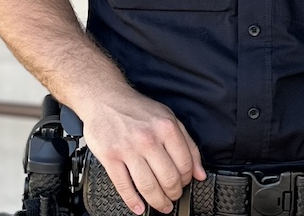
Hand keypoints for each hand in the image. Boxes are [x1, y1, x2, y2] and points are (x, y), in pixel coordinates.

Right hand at [78, 88, 206, 214]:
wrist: (104, 97)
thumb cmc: (135, 109)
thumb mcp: (168, 118)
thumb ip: (188, 144)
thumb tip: (199, 173)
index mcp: (165, 128)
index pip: (184, 165)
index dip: (186, 180)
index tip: (183, 184)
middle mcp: (147, 138)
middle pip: (168, 179)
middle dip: (173, 194)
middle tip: (172, 197)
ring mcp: (127, 148)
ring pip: (148, 186)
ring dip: (157, 202)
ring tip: (160, 205)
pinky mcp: (109, 156)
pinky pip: (124, 186)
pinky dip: (133, 201)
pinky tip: (138, 207)